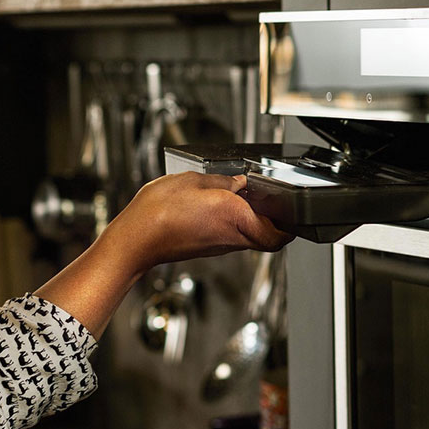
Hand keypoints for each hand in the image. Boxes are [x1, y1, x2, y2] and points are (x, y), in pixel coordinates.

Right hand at [100, 172, 293, 275]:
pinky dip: (232, 223)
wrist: (135, 239)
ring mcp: (218, 246)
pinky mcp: (205, 247)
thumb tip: (237, 182)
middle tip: (272, 201)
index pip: (279, 234)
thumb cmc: (158, 213)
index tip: (293, 211)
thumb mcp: (193, 181)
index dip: (291, 226)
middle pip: (267, 238)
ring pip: (249, 237)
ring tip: (244, 199)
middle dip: (274, 221)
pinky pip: (229, 236)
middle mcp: (231, 237)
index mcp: (235, 217)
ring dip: (253, 221)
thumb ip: (221, 181)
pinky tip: (219, 206)